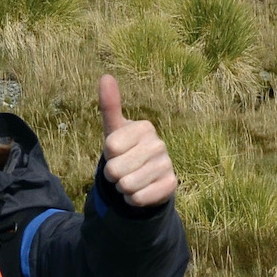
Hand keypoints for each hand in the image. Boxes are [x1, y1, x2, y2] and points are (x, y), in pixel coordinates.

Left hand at [98, 75, 175, 208]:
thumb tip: (106, 76)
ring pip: (127, 186)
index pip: (109, 147)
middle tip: (124, 170)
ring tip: (132, 180)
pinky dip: (133, 200)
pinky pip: (139, 199)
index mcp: (144, 127)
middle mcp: (159, 144)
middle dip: (113, 175)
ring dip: (123, 188)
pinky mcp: (171, 185)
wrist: (146, 180)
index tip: (117, 153)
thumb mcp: (115, 130)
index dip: (108, 156)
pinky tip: (141, 191)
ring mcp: (167, 164)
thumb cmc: (126, 151)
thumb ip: (110, 105)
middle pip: (115, 169)